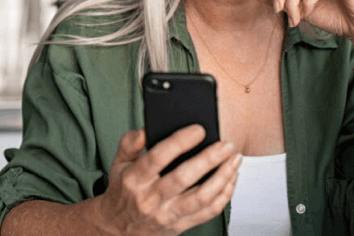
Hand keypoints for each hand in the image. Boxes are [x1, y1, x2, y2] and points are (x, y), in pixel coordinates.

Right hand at [97, 125, 240, 234]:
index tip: (199, 129)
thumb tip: (148, 127)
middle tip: (226, 144)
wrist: (118, 229)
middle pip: (184, 178)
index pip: (158, 157)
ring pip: (201, 198)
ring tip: (235, 158)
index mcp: (134, 179)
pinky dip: (225, 194)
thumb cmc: (124, 189)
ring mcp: (167, 215)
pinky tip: (231, 177)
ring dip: (222, 177)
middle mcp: (151, 199)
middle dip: (209, 159)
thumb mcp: (119, 162)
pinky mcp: (181, 226)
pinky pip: (208, 212)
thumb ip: (131, 141)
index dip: (180, 142)